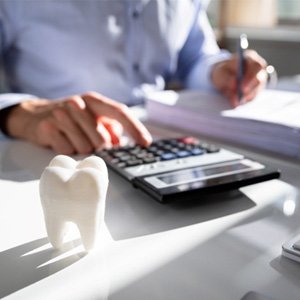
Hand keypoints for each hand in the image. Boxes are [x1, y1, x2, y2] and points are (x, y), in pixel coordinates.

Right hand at [6, 91, 151, 153]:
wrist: (35, 115)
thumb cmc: (72, 118)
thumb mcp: (92, 117)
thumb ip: (110, 128)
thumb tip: (120, 143)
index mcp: (94, 100)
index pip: (120, 112)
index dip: (135, 128)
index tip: (146, 143)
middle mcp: (78, 104)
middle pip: (102, 139)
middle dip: (99, 147)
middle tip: (89, 141)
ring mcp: (61, 114)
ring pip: (85, 148)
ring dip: (82, 149)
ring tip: (73, 138)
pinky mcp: (47, 127)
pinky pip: (68, 151)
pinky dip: (68, 150)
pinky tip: (62, 140)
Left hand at [211, 50, 267, 106]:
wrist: (222, 78)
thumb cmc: (222, 72)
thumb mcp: (220, 73)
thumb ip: (226, 77)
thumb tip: (234, 84)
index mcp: (250, 58)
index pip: (257, 66)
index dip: (251, 77)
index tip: (242, 88)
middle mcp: (258, 69)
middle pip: (260, 79)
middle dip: (250, 90)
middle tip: (240, 98)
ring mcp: (259, 80)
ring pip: (256, 90)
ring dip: (245, 97)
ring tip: (234, 102)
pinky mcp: (256, 90)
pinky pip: (252, 97)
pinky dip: (244, 101)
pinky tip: (236, 102)